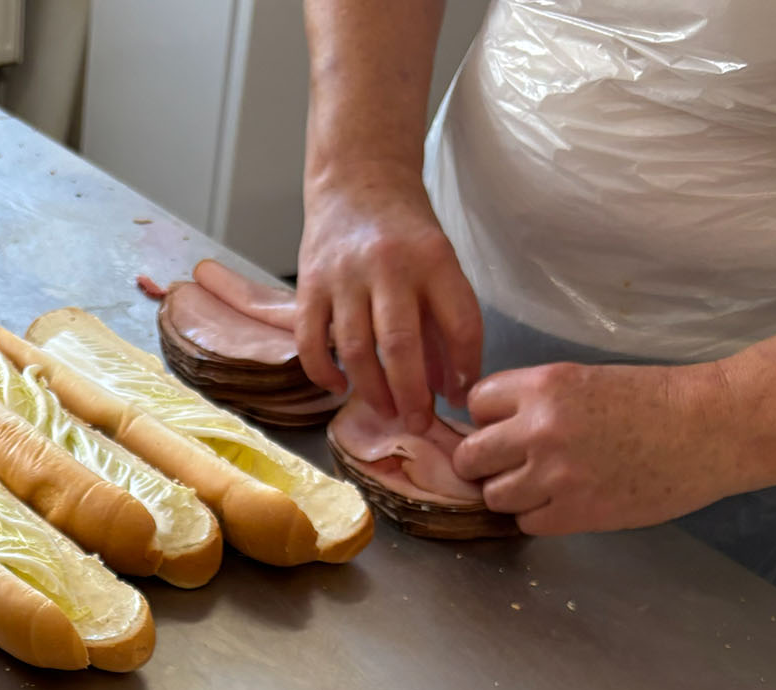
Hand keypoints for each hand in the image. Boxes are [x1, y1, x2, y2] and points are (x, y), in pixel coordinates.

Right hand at [296, 166, 482, 432]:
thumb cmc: (404, 228)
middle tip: (419, 424)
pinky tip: (338, 388)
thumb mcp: (440, 261)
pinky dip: (324, 372)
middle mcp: (388, 267)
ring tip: (386, 413)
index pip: (460, 323)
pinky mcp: (309, 284)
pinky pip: (312, 340)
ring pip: (356, 349)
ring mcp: (344, 276)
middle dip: (413, 395)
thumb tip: (449, 385)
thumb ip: (444, 320)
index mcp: (434, 259)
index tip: (461, 396)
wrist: (356, 179)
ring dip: (371, 390)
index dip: (466, 368)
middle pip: (401, 345)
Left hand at [451, 362, 734, 534]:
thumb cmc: (654, 400)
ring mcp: (556, 475)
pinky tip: (564, 503)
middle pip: (471, 456)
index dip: (488, 419)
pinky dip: (538, 516)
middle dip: (485, 461)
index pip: (476, 404)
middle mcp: (539, 430)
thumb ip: (535, 404)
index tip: (506, 427)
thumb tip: (492, 430)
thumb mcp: (583, 381)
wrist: (712, 429)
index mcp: (542, 387)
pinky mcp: (577, 513)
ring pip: (493, 495)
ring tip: (540, 485)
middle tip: (510, 464)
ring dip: (510, 493)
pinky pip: (526, 523)